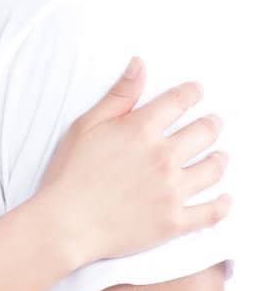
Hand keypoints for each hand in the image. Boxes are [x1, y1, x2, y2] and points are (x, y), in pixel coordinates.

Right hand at [38, 58, 229, 266]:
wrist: (65, 224)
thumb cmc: (69, 175)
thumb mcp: (86, 126)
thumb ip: (119, 96)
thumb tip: (140, 65)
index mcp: (142, 130)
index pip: (179, 102)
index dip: (192, 93)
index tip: (197, 92)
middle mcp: (164, 157)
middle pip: (204, 132)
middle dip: (212, 124)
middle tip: (214, 124)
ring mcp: (172, 190)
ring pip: (213, 169)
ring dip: (220, 159)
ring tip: (221, 156)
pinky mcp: (174, 221)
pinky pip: (211, 212)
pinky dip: (222, 204)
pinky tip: (225, 199)